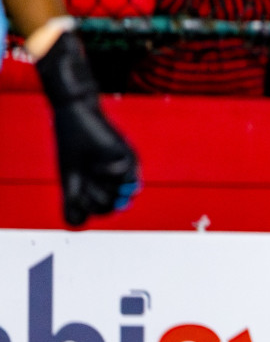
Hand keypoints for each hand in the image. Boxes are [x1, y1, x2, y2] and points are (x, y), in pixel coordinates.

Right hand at [35, 33, 140, 226]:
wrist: (75, 118)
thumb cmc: (73, 146)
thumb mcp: (69, 178)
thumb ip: (72, 202)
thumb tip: (78, 224)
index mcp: (104, 185)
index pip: (106, 210)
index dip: (90, 210)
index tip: (76, 196)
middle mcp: (117, 179)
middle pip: (113, 206)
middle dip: (94, 201)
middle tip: (83, 184)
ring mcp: (124, 167)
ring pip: (123, 194)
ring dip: (102, 188)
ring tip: (90, 173)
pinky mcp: (127, 153)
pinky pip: (125, 172)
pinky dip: (108, 171)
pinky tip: (96, 163)